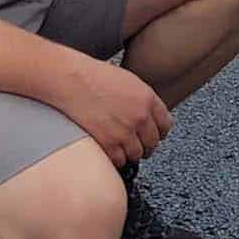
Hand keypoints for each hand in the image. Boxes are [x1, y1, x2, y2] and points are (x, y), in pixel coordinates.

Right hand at [56, 55, 172, 167]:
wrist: (72, 81)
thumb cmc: (96, 77)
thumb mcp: (129, 81)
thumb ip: (143, 100)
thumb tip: (149, 116)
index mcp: (148, 98)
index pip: (166, 125)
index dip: (159, 132)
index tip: (154, 135)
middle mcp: (140, 116)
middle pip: (153, 142)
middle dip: (146, 145)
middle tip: (137, 145)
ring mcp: (125, 131)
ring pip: (137, 154)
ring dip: (131, 153)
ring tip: (122, 147)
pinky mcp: (109, 143)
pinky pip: (120, 161)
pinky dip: (116, 158)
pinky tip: (110, 150)